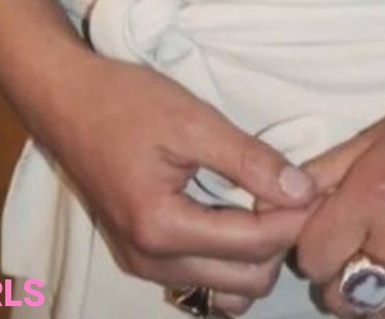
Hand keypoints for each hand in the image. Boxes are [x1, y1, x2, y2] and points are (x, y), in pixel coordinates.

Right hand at [49, 53, 317, 303]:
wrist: (65, 98)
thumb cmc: (125, 101)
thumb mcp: (193, 120)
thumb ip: (249, 159)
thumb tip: (303, 190)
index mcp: (162, 228)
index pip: (254, 244)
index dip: (294, 215)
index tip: (318, 184)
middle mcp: (150, 262)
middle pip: (244, 280)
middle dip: (279, 240)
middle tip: (295, 192)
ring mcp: (142, 264)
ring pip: (224, 286)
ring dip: (256, 253)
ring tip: (268, 201)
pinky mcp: (139, 254)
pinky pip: (200, 275)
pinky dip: (229, 254)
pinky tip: (237, 212)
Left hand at [288, 59, 384, 318]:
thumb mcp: (382, 131)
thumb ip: (328, 170)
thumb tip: (281, 200)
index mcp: (379, 192)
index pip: (313, 255)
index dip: (314, 245)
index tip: (328, 232)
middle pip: (342, 296)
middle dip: (339, 276)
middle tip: (356, 251)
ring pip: (383, 318)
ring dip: (375, 301)